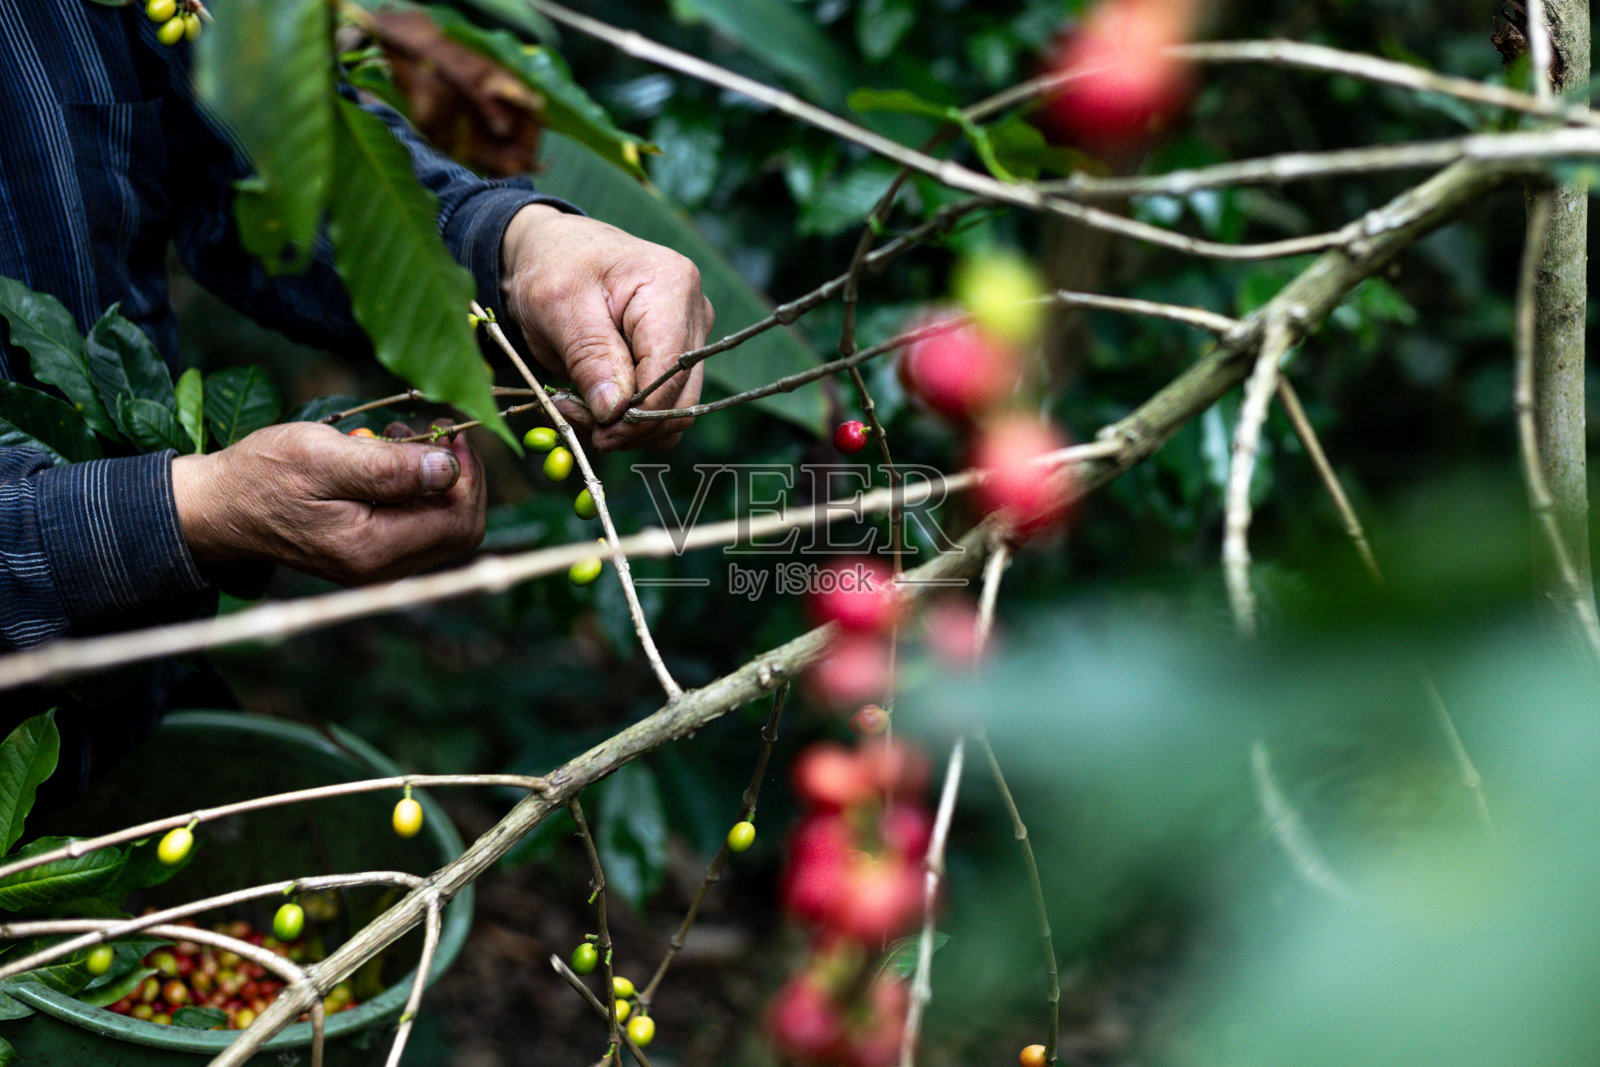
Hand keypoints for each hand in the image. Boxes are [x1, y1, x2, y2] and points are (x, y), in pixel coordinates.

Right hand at [170, 422, 485, 584]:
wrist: (218, 507)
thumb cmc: (264, 474)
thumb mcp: (323, 457)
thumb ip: (388, 468)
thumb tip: (448, 469)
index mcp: (372, 548)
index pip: (458, 520)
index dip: (469, 476)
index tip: (449, 433)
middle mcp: (381, 568)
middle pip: (460, 528)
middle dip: (459, 477)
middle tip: (434, 432)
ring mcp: (377, 565)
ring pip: (443, 526)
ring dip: (437, 479)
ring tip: (402, 438)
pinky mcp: (369, 554)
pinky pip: (417, 525)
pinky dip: (417, 489)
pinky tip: (389, 457)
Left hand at [500, 205, 712, 451]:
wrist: (555, 252)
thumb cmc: (554, 266)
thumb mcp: (558, 306)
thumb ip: (589, 357)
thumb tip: (614, 411)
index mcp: (671, 287)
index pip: (670, 371)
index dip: (636, 413)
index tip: (594, 430)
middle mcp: (693, 313)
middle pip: (680, 398)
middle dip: (628, 424)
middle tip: (574, 419)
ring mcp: (690, 337)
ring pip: (675, 410)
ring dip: (628, 427)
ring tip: (578, 411)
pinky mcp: (677, 358)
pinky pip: (664, 407)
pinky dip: (631, 421)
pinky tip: (594, 409)